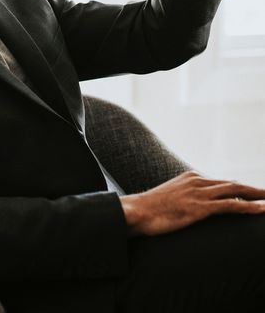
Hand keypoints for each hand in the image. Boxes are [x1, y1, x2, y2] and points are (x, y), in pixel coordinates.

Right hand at [120, 170, 264, 237]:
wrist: (137, 211)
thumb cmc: (149, 210)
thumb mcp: (169, 200)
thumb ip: (183, 200)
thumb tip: (190, 209)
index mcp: (190, 177)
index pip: (221, 182)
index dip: (239, 189)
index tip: (252, 194)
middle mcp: (197, 181)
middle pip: (232, 184)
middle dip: (253, 189)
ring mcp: (199, 193)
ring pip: (235, 191)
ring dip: (256, 195)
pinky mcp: (200, 207)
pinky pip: (230, 205)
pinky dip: (249, 206)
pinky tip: (261, 209)